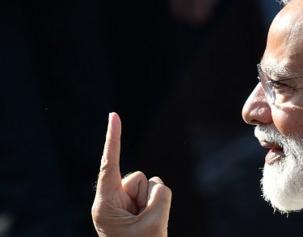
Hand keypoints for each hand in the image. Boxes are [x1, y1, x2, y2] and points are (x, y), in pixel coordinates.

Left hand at [92, 113, 171, 236]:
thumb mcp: (153, 224)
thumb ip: (160, 195)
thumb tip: (158, 186)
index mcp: (105, 204)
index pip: (109, 164)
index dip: (113, 138)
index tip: (114, 115)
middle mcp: (112, 199)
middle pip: (139, 178)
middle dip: (148, 197)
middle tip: (143, 224)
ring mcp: (124, 202)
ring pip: (149, 184)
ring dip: (153, 203)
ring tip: (145, 226)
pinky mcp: (134, 205)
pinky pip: (155, 192)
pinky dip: (157, 205)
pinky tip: (148, 223)